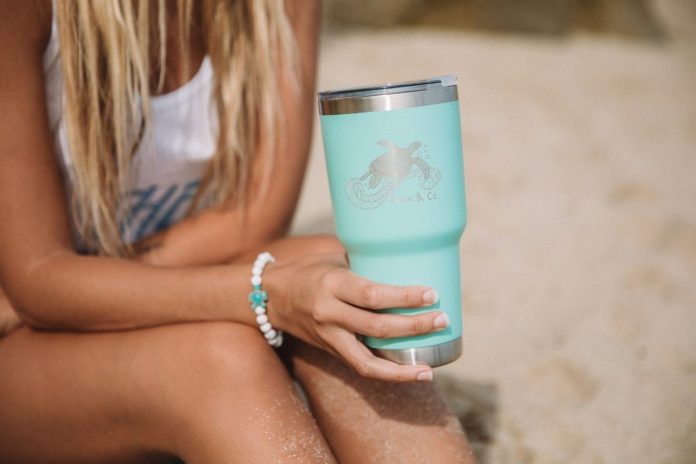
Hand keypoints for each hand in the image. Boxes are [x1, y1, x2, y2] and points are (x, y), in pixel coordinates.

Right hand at [263, 251, 447, 381]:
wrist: (272, 296)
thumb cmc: (310, 269)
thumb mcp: (335, 259)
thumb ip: (366, 264)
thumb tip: (410, 261)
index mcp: (333, 283)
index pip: (372, 294)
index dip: (404, 297)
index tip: (432, 294)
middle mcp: (329, 312)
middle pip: (377, 326)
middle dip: (414, 326)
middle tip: (442, 319)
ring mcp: (328, 336)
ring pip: (368, 360)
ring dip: (403, 365)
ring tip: (430, 366)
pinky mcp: (330, 351)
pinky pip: (361, 367)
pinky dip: (389, 374)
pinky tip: (414, 374)